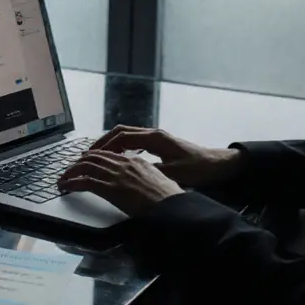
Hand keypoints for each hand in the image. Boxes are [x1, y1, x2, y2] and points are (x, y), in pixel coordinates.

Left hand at [57, 150, 184, 216]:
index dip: (94, 156)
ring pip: (86, 166)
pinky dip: (71, 183)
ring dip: (71, 171)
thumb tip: (143, 184)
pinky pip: (84, 182)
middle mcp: (123, 163)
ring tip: (63, 178)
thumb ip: (147, 177)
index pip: (109, 153)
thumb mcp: (160, 181)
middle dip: (79, 162)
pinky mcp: (109, 189)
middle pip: (94, 157)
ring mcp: (116, 175)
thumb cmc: (169, 199)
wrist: (171, 207)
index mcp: (136, 161)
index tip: (86, 161)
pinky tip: (65, 187)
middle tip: (70, 169)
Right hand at [86, 125, 244, 188]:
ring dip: (110, 144)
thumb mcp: (175, 173)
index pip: (122, 137)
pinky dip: (121, 146)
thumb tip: (130, 173)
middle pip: (120, 132)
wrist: (217, 164)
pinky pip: (134, 140)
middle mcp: (154, 134)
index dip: (104, 146)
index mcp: (155, 138)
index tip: (91, 155)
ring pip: (126, 135)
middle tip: (86, 155)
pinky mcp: (159, 143)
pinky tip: (116, 158)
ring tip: (96, 156)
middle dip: (102, 142)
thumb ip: (152, 171)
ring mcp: (156, 137)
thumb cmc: (198, 169)